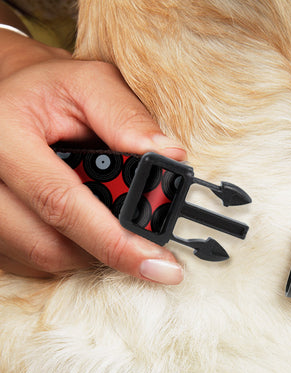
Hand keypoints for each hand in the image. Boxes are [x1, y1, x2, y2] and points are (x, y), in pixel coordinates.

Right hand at [0, 31, 185, 282]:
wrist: (6, 96)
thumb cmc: (49, 89)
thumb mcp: (90, 84)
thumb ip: (128, 117)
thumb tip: (170, 156)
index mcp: (4, 135)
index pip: (62, 203)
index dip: (116, 242)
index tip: (160, 266)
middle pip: (50, 245)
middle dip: (108, 249)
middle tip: (144, 243)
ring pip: (43, 258)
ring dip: (88, 250)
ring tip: (109, 219)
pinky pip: (30, 261)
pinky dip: (68, 250)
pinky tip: (81, 224)